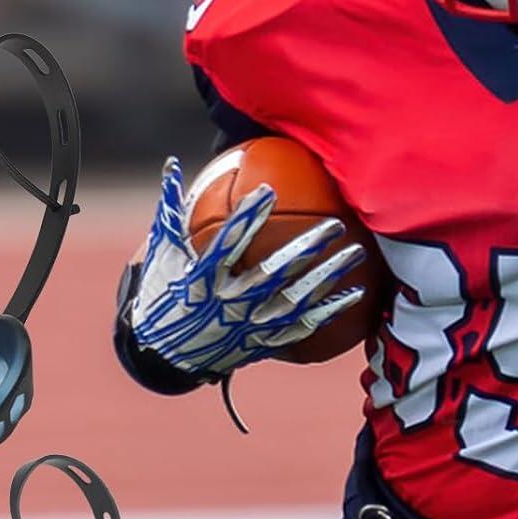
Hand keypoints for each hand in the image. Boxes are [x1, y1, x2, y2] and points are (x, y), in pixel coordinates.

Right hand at [129, 155, 365, 379]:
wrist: (163, 353)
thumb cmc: (162, 291)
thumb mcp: (160, 252)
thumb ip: (170, 209)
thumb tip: (171, 165)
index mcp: (202, 277)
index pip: (228, 243)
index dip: (247, 217)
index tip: (269, 191)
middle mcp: (228, 302)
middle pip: (274, 273)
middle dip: (307, 248)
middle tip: (336, 224)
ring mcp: (247, 324)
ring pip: (295, 301)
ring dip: (328, 277)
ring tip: (357, 253)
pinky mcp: (261, 341)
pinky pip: (300, 327)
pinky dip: (329, 311)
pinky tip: (356, 294)